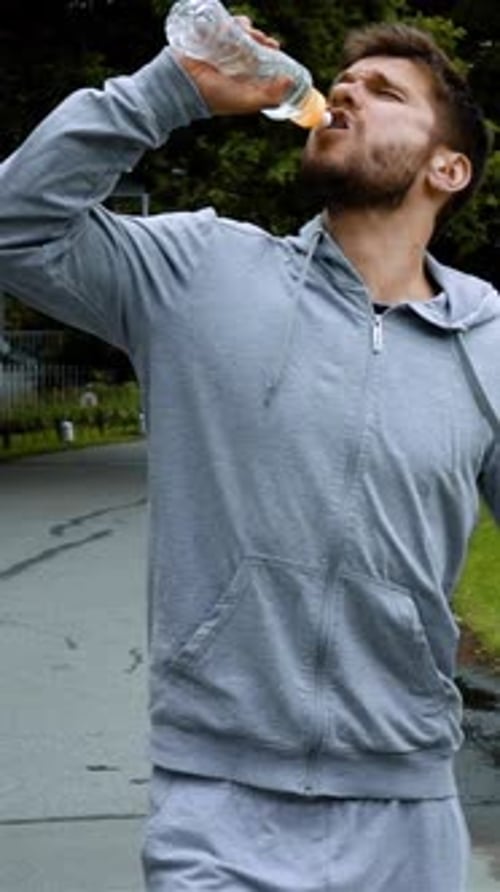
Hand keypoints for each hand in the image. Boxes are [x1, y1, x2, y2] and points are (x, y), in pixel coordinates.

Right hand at [174, 16, 291, 115]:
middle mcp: (233, 62)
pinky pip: (224, 23)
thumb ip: (269, 96)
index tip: (275, 48)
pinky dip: (231, 22)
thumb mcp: (246, 100)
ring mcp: (220, 49)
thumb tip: (290, 81)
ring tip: (245, 31)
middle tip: (261, 39)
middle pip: (253, 42)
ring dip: (247, 28)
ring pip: (240, 31)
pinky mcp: (208, 37)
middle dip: (259, 38)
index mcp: (243, 76)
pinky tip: (233, 25)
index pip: (262, 60)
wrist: (184, 86)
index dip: (270, 51)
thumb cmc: (215, 98)